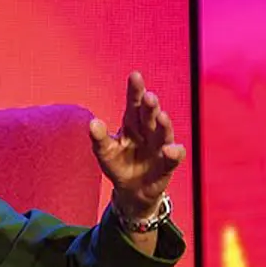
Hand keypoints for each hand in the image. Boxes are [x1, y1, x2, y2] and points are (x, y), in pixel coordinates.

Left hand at [90, 71, 185, 218]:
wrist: (131, 191)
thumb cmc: (119, 165)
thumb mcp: (105, 153)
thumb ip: (99, 139)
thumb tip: (93, 123)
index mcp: (132, 124)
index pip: (134, 104)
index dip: (135, 91)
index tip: (135, 75)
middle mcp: (148, 131)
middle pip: (149, 115)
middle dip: (150, 106)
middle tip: (149, 96)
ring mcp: (159, 147)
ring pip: (163, 132)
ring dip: (163, 124)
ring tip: (161, 116)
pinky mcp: (167, 164)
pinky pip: (173, 157)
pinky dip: (173, 153)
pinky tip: (169, 149)